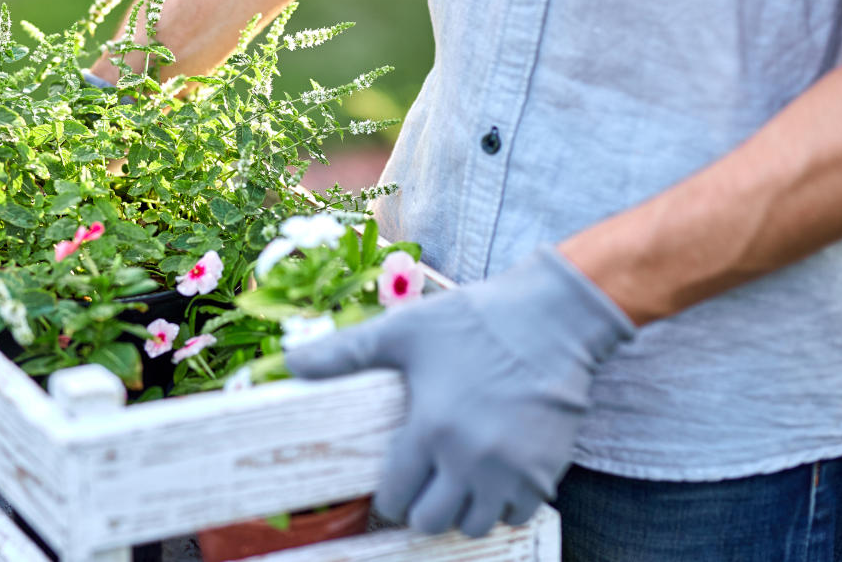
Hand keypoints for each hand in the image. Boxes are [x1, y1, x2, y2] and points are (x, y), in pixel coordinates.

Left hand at [286, 247, 633, 536]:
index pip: (395, 497)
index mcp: (430, 428)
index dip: (388, 495)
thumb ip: (344, 353)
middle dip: (421, 509)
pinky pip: (517, 513)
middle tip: (422, 486)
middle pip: (432, 521)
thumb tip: (288, 361)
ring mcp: (512, 469)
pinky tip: (493, 478)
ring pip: (476, 524)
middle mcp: (470, 458)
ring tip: (456, 484)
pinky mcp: (546, 470)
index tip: (393, 483)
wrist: (553, 318)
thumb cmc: (473, 320)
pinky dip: (502, 505)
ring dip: (461, 510)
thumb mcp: (403, 331)